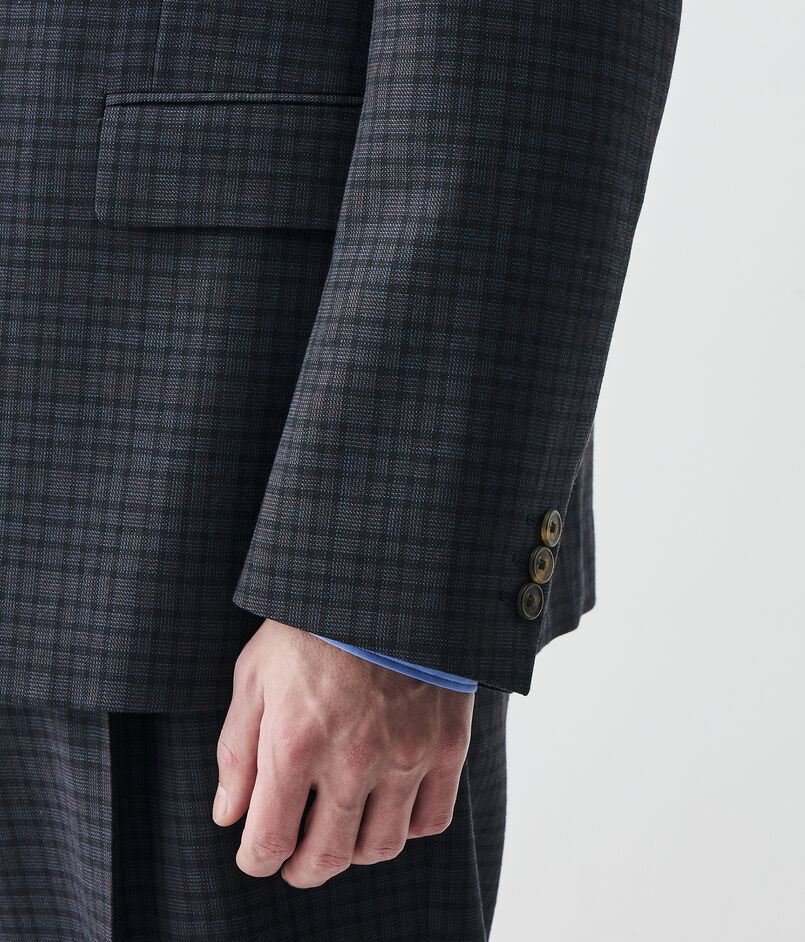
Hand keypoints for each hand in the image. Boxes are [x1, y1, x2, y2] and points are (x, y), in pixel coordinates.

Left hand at [212, 618, 474, 887]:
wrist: (386, 584)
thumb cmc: (312, 625)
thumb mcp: (255, 676)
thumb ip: (237, 752)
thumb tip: (228, 815)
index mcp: (295, 745)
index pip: (270, 843)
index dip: (257, 860)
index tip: (257, 853)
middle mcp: (352, 761)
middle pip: (326, 858)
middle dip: (302, 868)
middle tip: (297, 859)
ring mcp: (404, 756)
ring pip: (380, 847)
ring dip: (354, 850)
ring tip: (343, 829)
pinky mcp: (445, 746)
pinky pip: (431, 818)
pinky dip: (407, 825)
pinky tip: (389, 805)